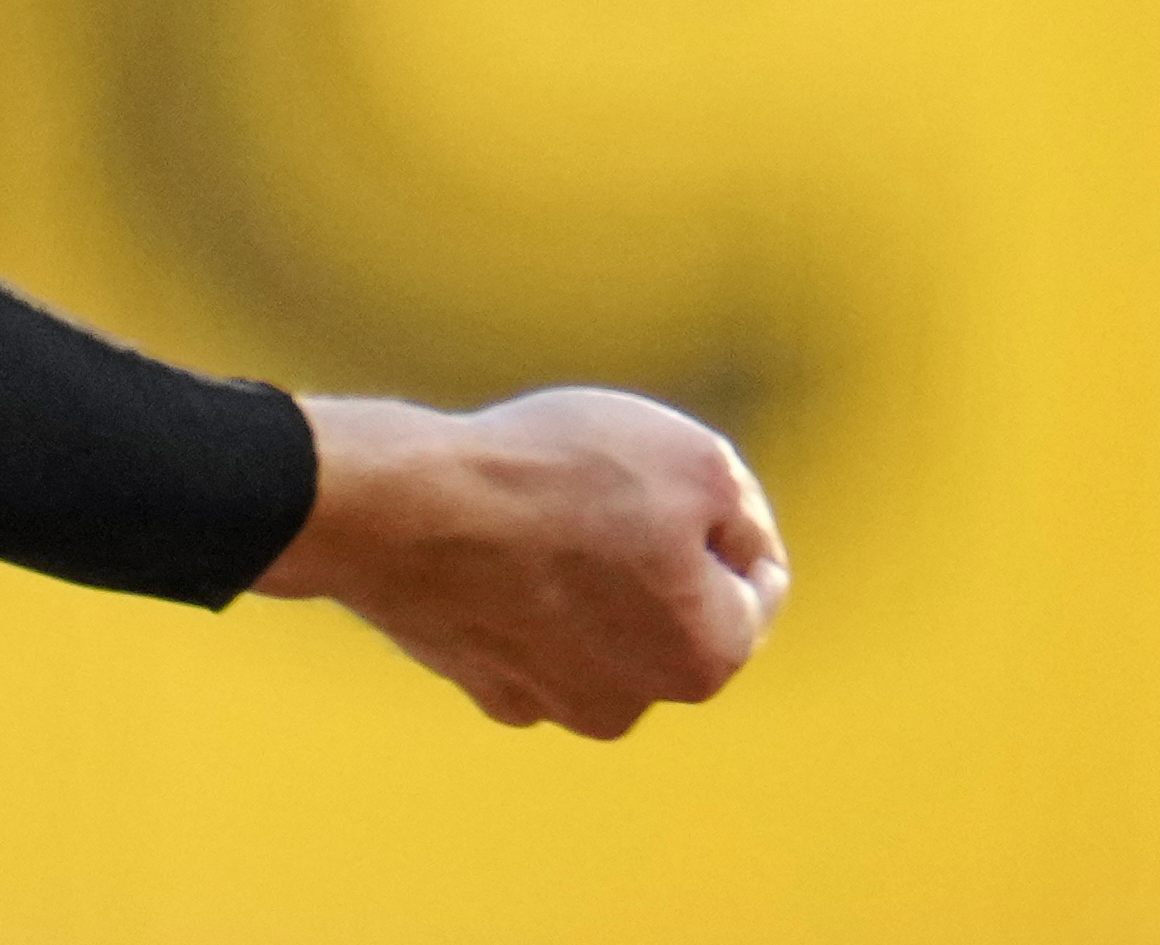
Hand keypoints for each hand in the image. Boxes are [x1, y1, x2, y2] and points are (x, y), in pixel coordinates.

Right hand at [252, 388, 790, 737]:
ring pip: (594, 626)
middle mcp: (636, 700)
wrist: (402, 508)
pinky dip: (515, 593)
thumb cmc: (554, 479)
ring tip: (535, 510)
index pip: (757, 581)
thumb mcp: (696, 459)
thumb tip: (736, 542)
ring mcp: (548, 700)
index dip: (725, 512)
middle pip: (670, 610)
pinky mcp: (477, 682)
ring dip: (582, 576)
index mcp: (708, 656)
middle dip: (650, 552)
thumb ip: (740, 506)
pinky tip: (485, 546)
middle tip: (596, 486)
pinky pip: (520, 631)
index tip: (666, 470)